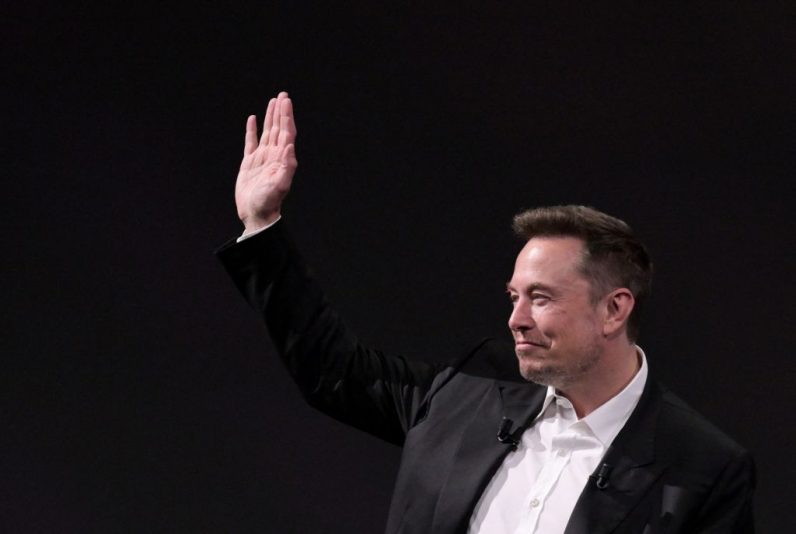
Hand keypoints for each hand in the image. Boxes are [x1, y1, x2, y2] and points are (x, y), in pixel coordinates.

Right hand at [235, 91, 297, 232]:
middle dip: (281, 112)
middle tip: (282, 95)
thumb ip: (287, 165)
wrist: (256, 214)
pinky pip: (251, 142)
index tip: (286, 101)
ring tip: (272, 102)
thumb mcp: (280, 185)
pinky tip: (253, 120)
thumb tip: (290, 145)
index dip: (286, 116)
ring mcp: (262, 158)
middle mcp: (273, 156)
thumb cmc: (268, 202)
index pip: (286, 132)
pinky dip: (252, 130)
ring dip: (270, 117)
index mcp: (282, 159)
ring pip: (267, 132)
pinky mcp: (250, 163)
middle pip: (278, 128)